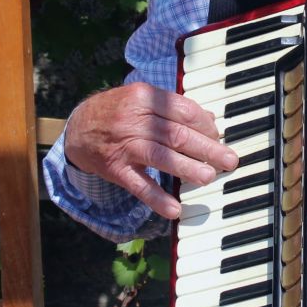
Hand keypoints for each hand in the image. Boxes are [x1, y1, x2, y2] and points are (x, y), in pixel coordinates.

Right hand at [64, 82, 238, 219]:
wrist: (78, 128)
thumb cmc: (118, 112)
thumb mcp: (143, 100)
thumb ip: (174, 108)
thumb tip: (210, 120)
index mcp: (144, 97)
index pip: (184, 110)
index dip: (205, 125)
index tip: (218, 137)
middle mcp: (134, 120)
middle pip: (176, 134)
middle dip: (207, 148)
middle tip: (228, 160)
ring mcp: (124, 145)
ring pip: (160, 157)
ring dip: (188, 168)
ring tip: (208, 177)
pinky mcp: (115, 169)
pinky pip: (139, 185)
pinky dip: (157, 198)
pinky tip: (174, 209)